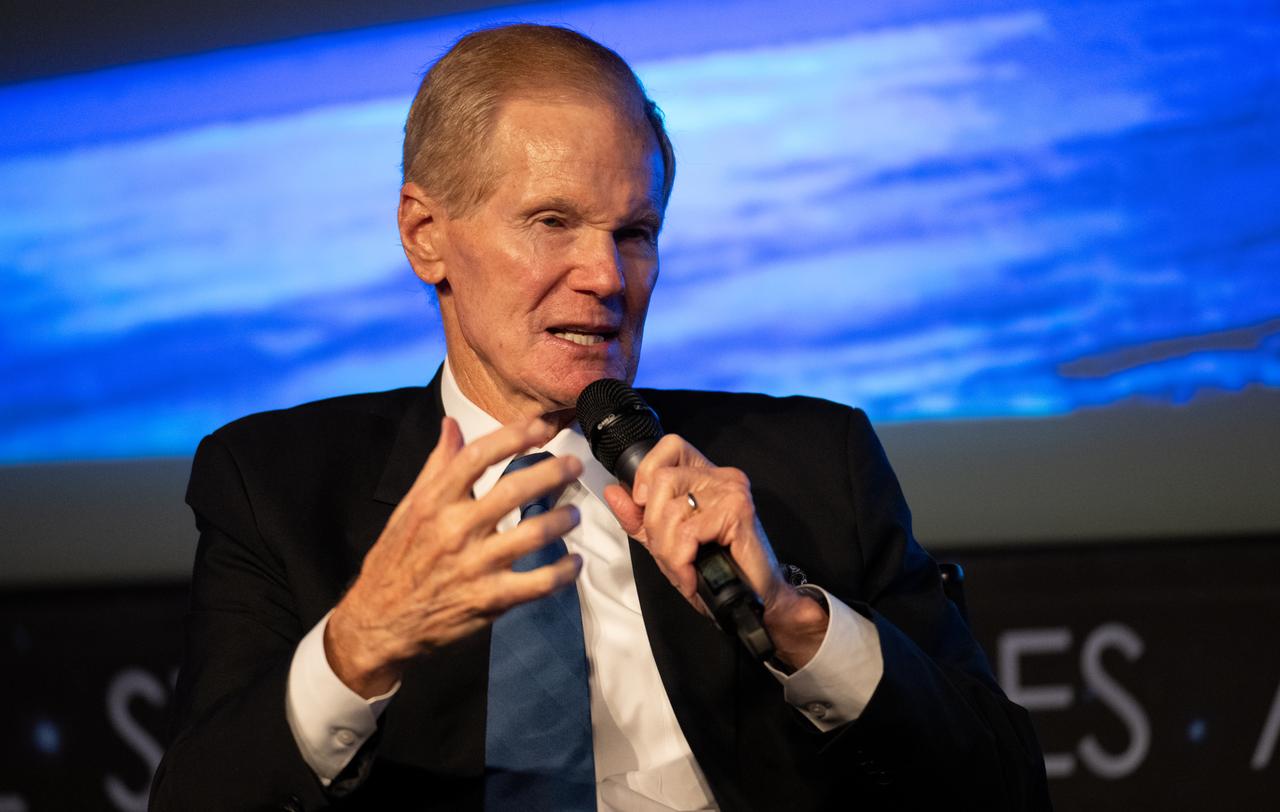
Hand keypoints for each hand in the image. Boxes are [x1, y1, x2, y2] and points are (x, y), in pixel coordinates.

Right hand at [325, 416, 583, 696]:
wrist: (380, 623)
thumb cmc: (396, 560)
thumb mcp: (408, 508)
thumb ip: (436, 466)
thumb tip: (451, 425)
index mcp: (434, 502)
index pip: (478, 457)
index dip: (513, 436)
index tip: (541, 426)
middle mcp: (455, 529)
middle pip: (514, 489)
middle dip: (553, 472)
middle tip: (574, 465)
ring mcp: (474, 566)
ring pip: (534, 534)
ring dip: (562, 519)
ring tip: (574, 513)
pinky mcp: (489, 600)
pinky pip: (539, 582)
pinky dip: (563, 570)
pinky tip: (573, 562)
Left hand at [602, 435, 828, 668]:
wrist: (753, 600)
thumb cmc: (716, 570)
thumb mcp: (667, 541)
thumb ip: (639, 517)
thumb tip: (613, 491)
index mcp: (705, 476)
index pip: (671, 445)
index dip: (648, 471)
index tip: (644, 505)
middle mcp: (720, 476)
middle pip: (662, 480)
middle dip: (655, 526)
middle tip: (670, 555)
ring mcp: (731, 490)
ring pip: (671, 509)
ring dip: (669, 551)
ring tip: (682, 569)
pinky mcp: (737, 511)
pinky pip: (688, 532)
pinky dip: (682, 560)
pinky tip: (691, 576)